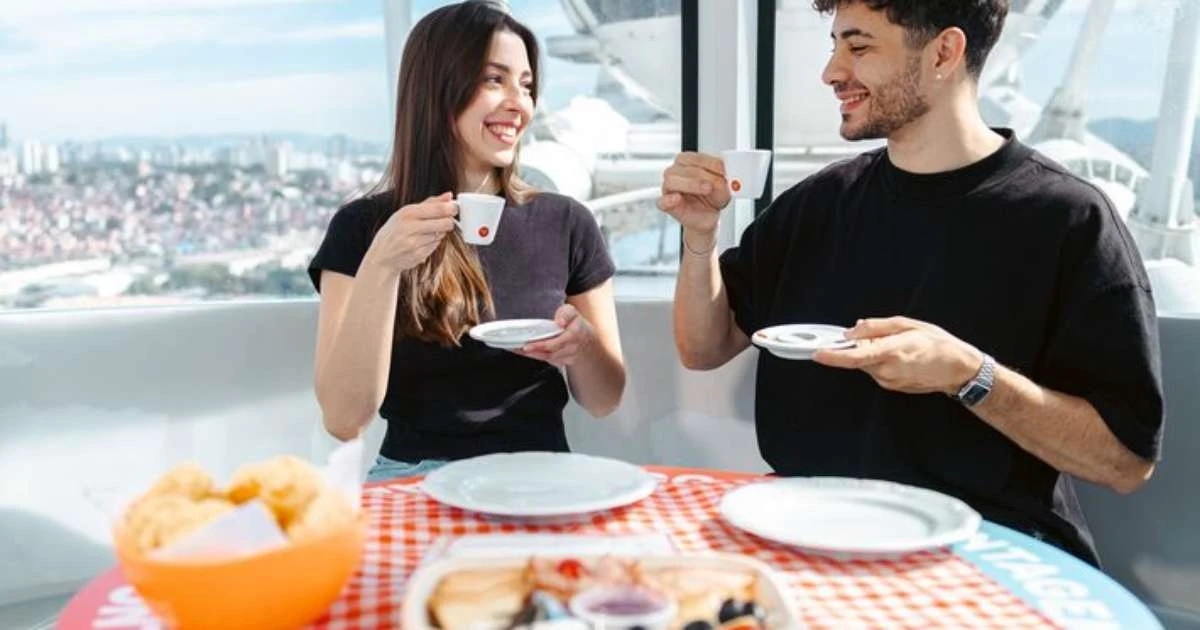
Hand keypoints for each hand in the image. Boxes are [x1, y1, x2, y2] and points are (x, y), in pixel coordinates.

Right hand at [363, 192, 457, 271]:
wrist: (381, 255)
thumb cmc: (394, 230)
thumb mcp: (406, 212)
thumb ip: (430, 203)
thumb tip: (449, 195)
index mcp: (407, 213)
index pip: (438, 209)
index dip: (452, 208)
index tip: (455, 208)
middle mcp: (410, 228)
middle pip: (445, 223)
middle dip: (449, 221)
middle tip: (446, 220)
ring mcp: (414, 243)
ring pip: (441, 235)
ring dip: (439, 233)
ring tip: (427, 232)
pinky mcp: (418, 255)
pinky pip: (436, 246)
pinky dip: (433, 243)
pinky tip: (423, 242)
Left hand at [515, 304, 594, 367]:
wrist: (587, 339)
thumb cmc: (576, 324)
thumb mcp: (572, 312)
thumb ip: (565, 313)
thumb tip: (560, 322)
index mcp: (575, 334)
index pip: (556, 342)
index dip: (541, 345)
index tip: (528, 345)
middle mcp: (572, 347)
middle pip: (550, 352)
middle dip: (534, 350)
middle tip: (520, 347)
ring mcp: (569, 357)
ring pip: (548, 358)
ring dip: (533, 355)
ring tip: (519, 349)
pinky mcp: (564, 362)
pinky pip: (549, 361)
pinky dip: (536, 356)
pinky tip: (527, 352)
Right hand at [657, 152, 730, 234]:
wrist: (708, 216)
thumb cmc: (712, 198)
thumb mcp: (722, 187)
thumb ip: (721, 179)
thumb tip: (721, 175)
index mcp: (687, 163)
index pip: (691, 157)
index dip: (708, 162)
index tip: (721, 170)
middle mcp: (675, 173)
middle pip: (681, 167)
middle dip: (701, 175)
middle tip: (713, 183)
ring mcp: (669, 189)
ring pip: (671, 180)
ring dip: (691, 184)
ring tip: (706, 190)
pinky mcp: (667, 205)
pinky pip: (662, 202)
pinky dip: (669, 200)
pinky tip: (677, 199)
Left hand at [812, 317, 982, 394]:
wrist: (958, 369)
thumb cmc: (938, 344)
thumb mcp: (907, 325)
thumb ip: (876, 327)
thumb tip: (852, 331)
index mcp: (891, 352)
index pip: (855, 356)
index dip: (833, 355)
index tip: (817, 352)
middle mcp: (887, 370)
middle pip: (857, 358)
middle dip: (859, 346)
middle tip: (878, 335)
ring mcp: (889, 381)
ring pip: (866, 365)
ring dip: (871, 353)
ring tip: (896, 345)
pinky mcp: (891, 386)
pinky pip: (876, 371)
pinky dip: (880, 361)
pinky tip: (900, 356)